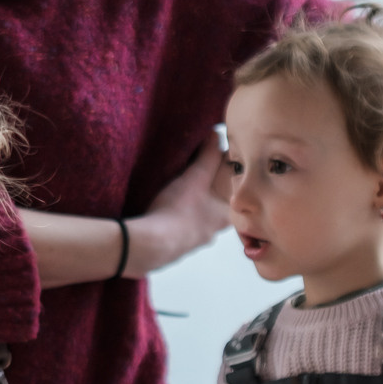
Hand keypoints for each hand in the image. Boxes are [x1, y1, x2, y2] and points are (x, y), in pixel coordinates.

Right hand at [129, 132, 230, 274]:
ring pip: (196, 224)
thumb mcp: (194, 177)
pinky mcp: (172, 249)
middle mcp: (211, 233)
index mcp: (224, 217)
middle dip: (208, 199)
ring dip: (190, 213)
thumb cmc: (177, 210)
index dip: (228, 184)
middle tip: (198, 183)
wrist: (148, 245)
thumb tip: (217, 134)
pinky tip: (163, 215)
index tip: (219, 174)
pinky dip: (174, 223)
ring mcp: (191, 244)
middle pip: (215, 212)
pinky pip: (178, 233)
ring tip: (178, 197)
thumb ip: (208, 156)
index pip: (233, 198)